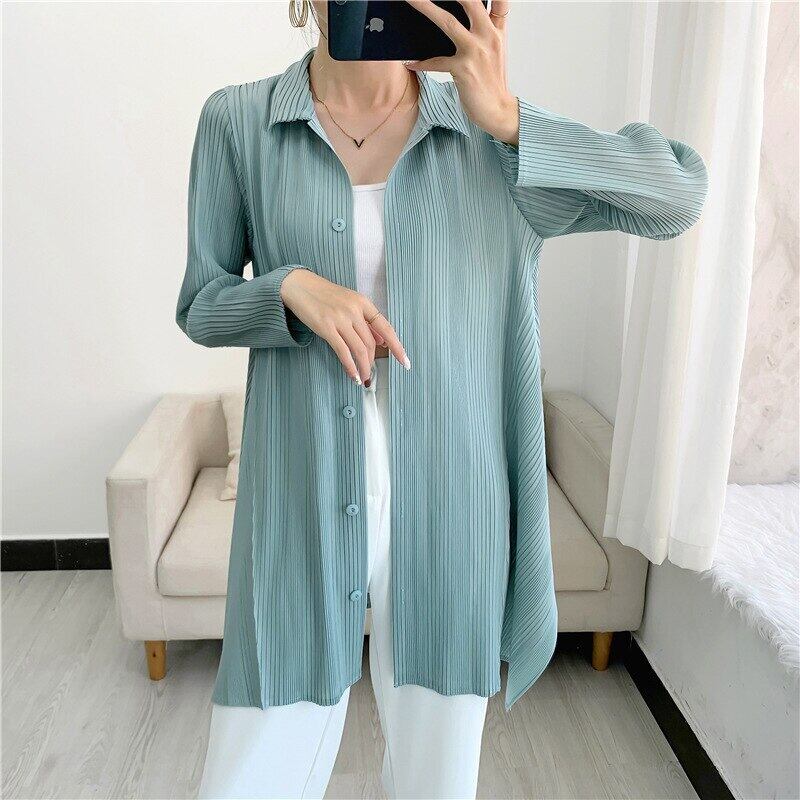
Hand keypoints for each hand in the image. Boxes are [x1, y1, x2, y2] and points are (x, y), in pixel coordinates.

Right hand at [280, 268, 410, 383]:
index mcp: (363, 303)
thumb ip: (366, 321)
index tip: (404, 362)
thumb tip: (382, 341)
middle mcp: (354, 310)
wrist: (299, 286)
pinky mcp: (326, 327)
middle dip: (372, 362)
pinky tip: (352, 375)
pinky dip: (350, 366)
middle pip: (370, 343)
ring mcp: (340, 318)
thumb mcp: (350, 303)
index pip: (386, 328)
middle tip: (370, 374)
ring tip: (363, 378)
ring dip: (363, 367)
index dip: (397, 347)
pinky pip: (343, 352)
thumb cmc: (325, 296)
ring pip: (359, 349)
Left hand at [405, 0, 518, 145]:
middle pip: (469, 0)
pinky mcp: (464, 69)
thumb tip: (472, 10)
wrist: (498, 111)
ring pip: (448, 23)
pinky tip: (409, 62)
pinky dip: (421, 63)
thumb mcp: (495, 49)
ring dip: (427, 8)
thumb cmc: (492, 81)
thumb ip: (488, 26)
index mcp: (496, 29)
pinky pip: (436, 62)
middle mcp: (488, 36)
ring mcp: (476, 52)